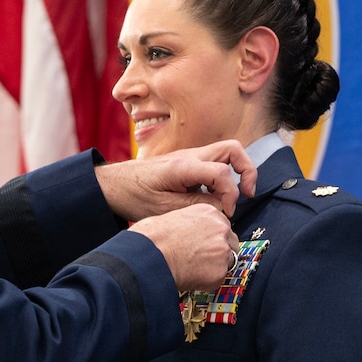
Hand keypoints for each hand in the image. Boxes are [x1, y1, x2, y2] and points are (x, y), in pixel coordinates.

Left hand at [95, 139, 256, 221]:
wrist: (114, 184)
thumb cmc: (133, 196)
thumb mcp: (164, 208)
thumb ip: (197, 206)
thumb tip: (223, 207)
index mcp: (183, 166)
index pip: (222, 172)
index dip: (232, 194)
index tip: (227, 212)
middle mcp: (190, 156)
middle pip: (232, 149)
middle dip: (247, 170)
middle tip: (247, 194)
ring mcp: (190, 157)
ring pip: (226, 154)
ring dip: (236, 173)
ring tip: (231, 199)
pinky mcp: (188, 164)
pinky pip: (214, 164)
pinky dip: (221, 179)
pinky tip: (213, 199)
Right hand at [129, 203, 239, 291]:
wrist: (148, 255)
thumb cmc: (152, 237)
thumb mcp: (174, 217)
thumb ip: (192, 224)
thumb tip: (192, 232)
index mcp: (209, 212)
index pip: (223, 227)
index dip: (213, 238)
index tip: (205, 244)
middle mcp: (220, 229)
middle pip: (230, 244)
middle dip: (218, 252)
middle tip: (199, 258)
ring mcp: (222, 251)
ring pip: (227, 262)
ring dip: (213, 267)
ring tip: (192, 268)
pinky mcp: (219, 272)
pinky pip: (217, 279)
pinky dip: (206, 281)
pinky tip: (190, 277)